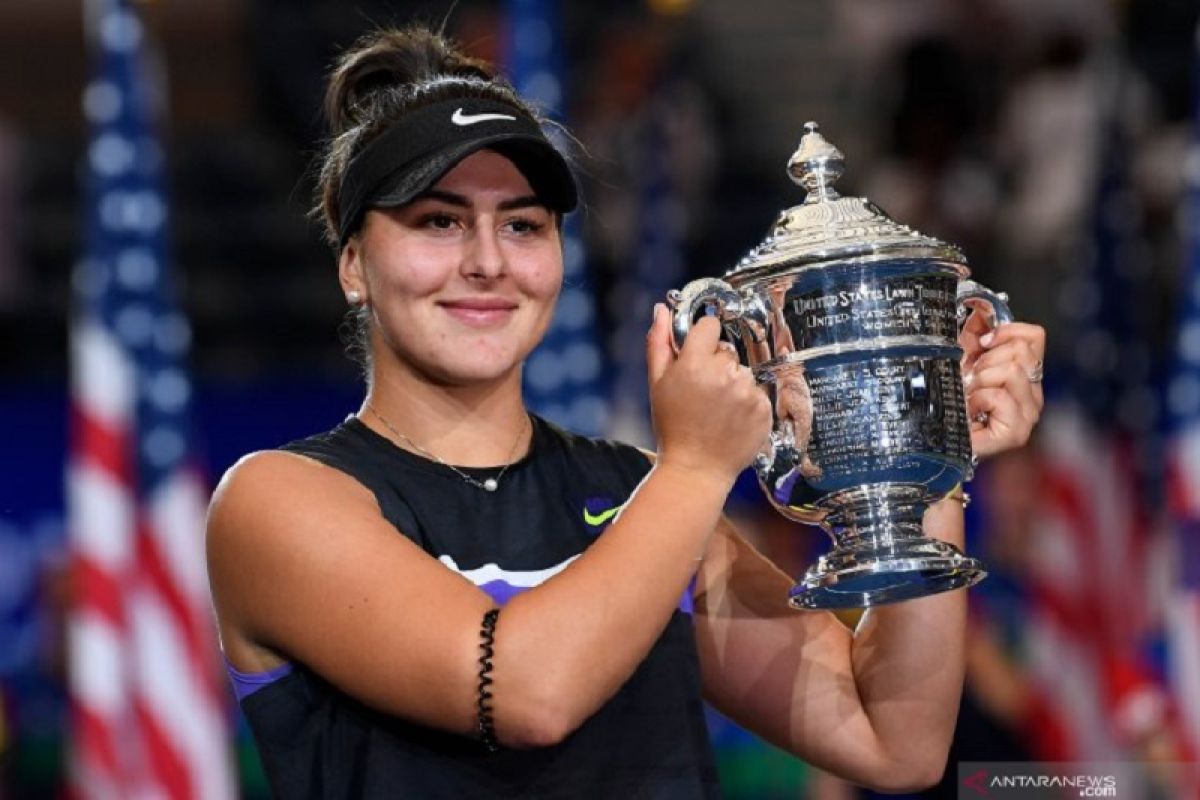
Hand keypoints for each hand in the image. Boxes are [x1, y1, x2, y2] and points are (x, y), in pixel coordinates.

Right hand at [646, 304, 772, 482]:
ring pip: (743, 371)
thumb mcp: (657, 384)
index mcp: (694, 364)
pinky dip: (747, 402)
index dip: (703, 338)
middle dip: (716, 365)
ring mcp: (746, 391)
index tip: (699, 354)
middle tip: (703, 392)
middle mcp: (723, 374)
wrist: (696, 468)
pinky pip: (757, 391)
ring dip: (733, 384)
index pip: (710, 326)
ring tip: (718, 409)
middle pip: (727, 350)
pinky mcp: (763, 408)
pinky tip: (732, 418)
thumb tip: (661, 310)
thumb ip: (659, 343)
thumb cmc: (673, 428)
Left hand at [960, 312, 1045, 457]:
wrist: (936, 436)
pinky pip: (1000, 395)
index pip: (1035, 336)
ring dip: (981, 381)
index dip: (1006, 331)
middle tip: (971, 380)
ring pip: (1011, 371)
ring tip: (970, 396)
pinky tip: (971, 411)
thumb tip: (981, 310)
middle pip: (1022, 351)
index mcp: (1025, 375)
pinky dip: (978, 399)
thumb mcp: (962, 359)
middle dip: (987, 360)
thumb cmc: (950, 402)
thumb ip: (974, 334)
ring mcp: (1028, 415)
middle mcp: (1033, 395)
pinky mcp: (1016, 432)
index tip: (982, 343)